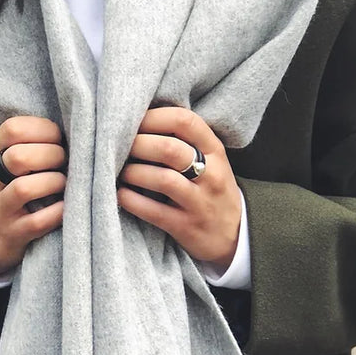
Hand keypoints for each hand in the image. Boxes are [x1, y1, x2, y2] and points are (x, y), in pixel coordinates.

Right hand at [0, 116, 66, 276]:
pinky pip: (36, 222)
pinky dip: (57, 212)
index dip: (42, 129)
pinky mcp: (13, 234)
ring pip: (24, 189)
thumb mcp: (9, 167)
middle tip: (65, 163)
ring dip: (54, 183)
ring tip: (64, 184)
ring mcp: (0, 210)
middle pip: (17, 157)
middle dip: (51, 155)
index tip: (59, 139)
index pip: (12, 129)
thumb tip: (75, 130)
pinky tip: (66, 207)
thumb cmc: (11, 193)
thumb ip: (31, 146)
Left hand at [117, 107, 241, 269]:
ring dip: (133, 172)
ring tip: (121, 171)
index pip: (184, 121)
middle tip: (120, 147)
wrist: (234, 237)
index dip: (153, 117)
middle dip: (137, 144)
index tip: (134, 121)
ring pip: (162, 179)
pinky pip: (153, 211)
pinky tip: (121, 194)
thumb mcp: (211, 160)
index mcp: (215, 151)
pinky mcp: (185, 227)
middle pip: (169, 149)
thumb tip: (139, 120)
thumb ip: (185, 141)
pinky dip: (130, 200)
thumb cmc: (211, 190)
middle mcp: (211, 175)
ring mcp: (199, 203)